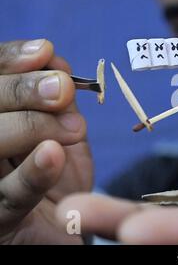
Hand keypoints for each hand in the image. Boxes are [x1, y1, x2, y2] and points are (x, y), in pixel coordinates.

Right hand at [0, 39, 92, 243]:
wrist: (69, 220)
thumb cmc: (58, 170)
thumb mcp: (60, 126)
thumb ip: (55, 98)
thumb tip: (55, 60)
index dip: (9, 61)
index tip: (45, 52)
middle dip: (22, 91)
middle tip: (62, 89)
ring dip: (30, 126)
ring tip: (73, 129)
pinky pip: (10, 194)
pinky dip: (32, 172)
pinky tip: (52, 153)